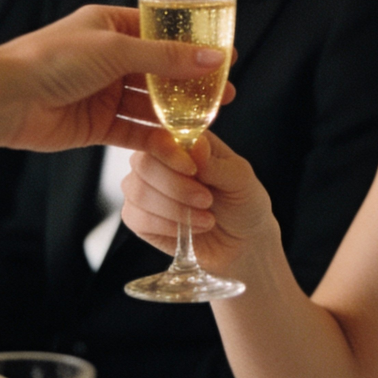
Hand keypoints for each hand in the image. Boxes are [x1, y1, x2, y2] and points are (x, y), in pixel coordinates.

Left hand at [0, 4, 233, 153]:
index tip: (225, 56)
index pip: (163, 33)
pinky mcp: (97, 125)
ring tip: (208, 123)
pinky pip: (135, 132)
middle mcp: (110, 59)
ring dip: (177, 114)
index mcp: (111, 27)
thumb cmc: (51, 59)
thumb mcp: (116, 49)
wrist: (4, 99)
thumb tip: (213, 58)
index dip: (194, 45)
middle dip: (192, 84)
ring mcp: (104, 93)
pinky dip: (156, 139)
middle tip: (225, 95)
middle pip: (161, 72)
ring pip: (151, 104)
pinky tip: (178, 145)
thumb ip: (166, 57)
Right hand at [121, 131, 274, 268]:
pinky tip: (190, 229)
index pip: (160, 135)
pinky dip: (166, 226)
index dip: (170, 153)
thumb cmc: (242, 202)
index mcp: (183, 140)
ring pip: (138, 192)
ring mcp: (143, 186)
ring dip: (175, 210)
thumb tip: (195, 144)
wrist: (240, 242)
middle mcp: (158, 159)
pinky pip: (135, 218)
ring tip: (207, 219)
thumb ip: (215, 163)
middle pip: (143, 164)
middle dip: (176, 187)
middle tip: (207, 201)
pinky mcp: (137, 216)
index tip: (193, 171)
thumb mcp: (240, 179)